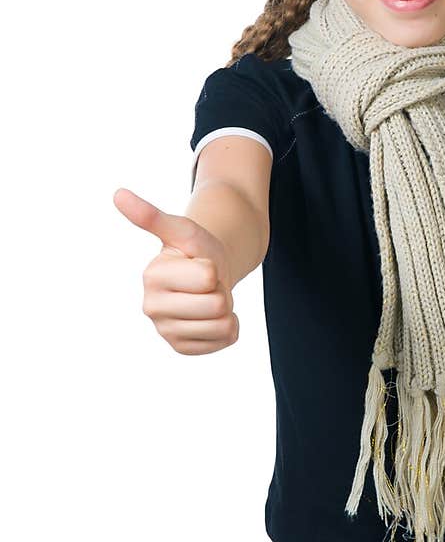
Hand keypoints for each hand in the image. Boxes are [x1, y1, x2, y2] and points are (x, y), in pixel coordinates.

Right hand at [113, 187, 238, 354]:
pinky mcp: (183, 348)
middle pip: (217, 304)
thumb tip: (118, 194)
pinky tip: (211, 316)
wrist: (208, 273)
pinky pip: (225, 340)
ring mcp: (166, 332)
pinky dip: (228, 327)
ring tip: (207, 297)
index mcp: (151, 277)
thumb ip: (152, 217)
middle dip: (220, 289)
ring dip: (226, 309)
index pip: (209, 277)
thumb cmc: (195, 250)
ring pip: (223, 324)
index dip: (213, 267)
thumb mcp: (182, 230)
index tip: (198, 265)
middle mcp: (151, 309)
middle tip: (206, 284)